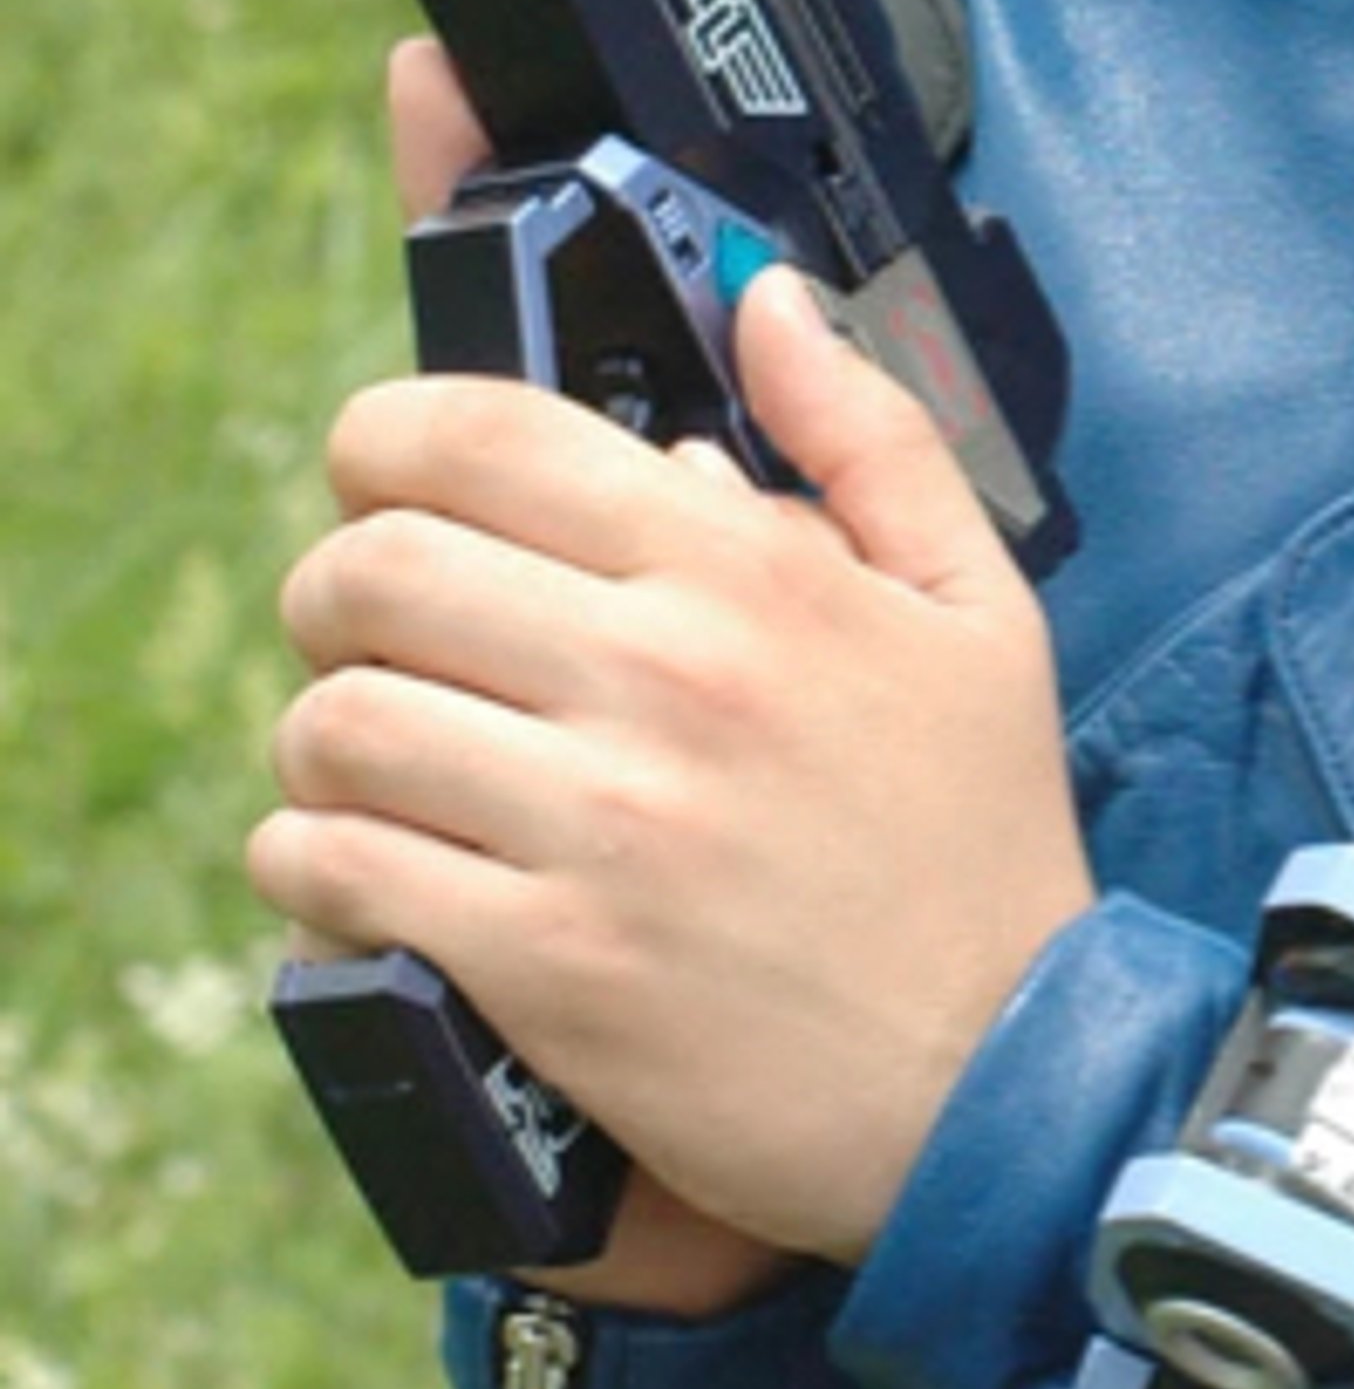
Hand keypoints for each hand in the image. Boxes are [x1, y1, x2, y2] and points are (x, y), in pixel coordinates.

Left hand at [256, 71, 1091, 1285]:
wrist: (1002, 1089)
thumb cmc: (982, 844)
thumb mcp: (977, 610)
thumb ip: (869, 436)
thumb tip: (763, 300)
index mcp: (746, 573)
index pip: (475, 437)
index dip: (384, 441)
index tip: (389, 483)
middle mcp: (662, 679)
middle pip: (371, 568)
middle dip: (338, 591)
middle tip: (381, 638)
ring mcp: (599, 829)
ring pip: (335, 722)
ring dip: (326, 738)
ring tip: (380, 766)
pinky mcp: (546, 966)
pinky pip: (337, 870)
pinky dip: (316, 865)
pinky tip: (369, 874)